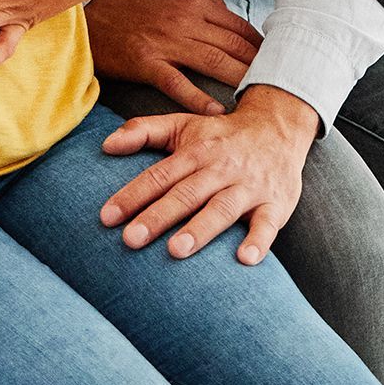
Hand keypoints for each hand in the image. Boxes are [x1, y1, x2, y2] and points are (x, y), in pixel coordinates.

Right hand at [84, 0, 262, 115]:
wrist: (87, 21)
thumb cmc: (126, 5)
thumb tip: (223, 8)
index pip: (237, 24)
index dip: (258, 43)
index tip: (273, 58)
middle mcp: (183, 18)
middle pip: (233, 44)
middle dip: (259, 64)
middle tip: (278, 82)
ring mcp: (166, 41)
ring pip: (215, 62)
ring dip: (241, 80)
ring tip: (260, 96)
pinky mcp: (148, 63)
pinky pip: (179, 84)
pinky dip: (199, 99)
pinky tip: (217, 112)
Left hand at [99, 85, 318, 264]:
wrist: (278, 126)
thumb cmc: (220, 134)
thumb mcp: (182, 124)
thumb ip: (143, 131)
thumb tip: (105, 145)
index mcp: (195, 151)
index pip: (159, 176)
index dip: (132, 195)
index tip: (107, 217)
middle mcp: (219, 168)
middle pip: (185, 193)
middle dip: (157, 217)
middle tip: (131, 240)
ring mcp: (248, 186)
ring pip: (221, 208)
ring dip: (200, 229)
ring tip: (176, 250)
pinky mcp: (275, 203)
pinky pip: (267, 224)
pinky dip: (258, 241)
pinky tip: (245, 260)